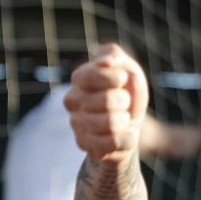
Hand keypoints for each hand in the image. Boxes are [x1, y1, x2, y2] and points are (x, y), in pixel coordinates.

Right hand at [65, 44, 150, 163]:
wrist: (128, 125)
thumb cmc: (126, 92)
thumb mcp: (126, 68)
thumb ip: (114, 55)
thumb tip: (106, 62)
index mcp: (79, 78)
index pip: (91, 75)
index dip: (113, 77)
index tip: (123, 78)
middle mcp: (72, 100)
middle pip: (106, 100)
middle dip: (124, 100)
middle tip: (124, 102)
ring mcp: (76, 124)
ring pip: (109, 123)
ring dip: (125, 120)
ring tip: (124, 119)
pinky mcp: (84, 144)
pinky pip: (111, 143)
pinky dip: (127, 139)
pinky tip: (126, 134)